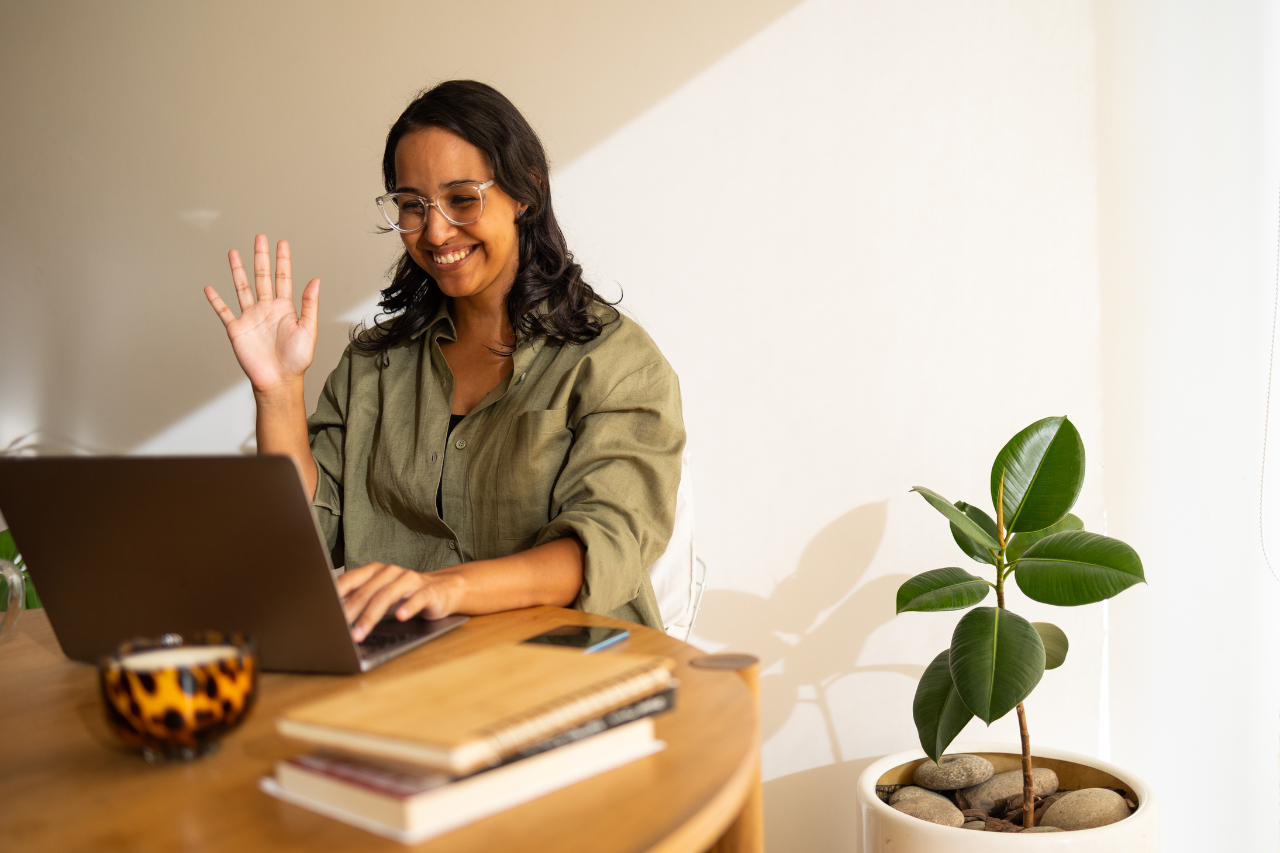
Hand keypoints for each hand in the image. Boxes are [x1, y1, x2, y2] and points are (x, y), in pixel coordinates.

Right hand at [204, 235, 319, 393]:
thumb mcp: (308, 329)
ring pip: (242, 288)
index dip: (282, 260)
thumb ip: (309, 304)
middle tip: (259, 237)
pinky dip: (216, 300)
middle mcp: (266, 309)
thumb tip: (316, 280)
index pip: (283, 278)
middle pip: (261, 277)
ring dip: (237, 270)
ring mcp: (250, 317)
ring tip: (233, 252)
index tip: (281, 243)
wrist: (278, 380)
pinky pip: (224, 311)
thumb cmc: (296, 359)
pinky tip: (209, 288)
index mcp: (284, 308)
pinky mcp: (236, 329)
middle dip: (260, 257)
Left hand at [336, 562, 464, 641]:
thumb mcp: (379, 596)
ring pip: (387, 596)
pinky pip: (418, 599)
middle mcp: (391, 572)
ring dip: (371, 616)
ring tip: (360, 633)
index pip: (351, 579)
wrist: (443, 590)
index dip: (336, 594)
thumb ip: (357, 599)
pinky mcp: (429, 591)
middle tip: (338, 629)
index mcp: (375, 571)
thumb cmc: (405, 595)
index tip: (322, 610)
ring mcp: (411, 580)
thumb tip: (328, 611)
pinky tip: (400, 617)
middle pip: (367, 592)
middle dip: (350, 612)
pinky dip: (408, 608)